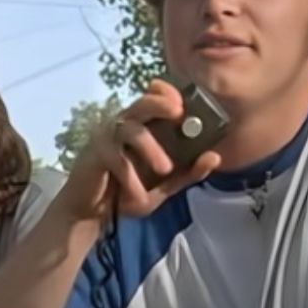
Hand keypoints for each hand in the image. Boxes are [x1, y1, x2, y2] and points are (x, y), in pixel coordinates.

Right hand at [63, 79, 221, 220]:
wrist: (92, 213)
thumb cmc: (128, 192)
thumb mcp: (164, 187)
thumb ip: (188, 173)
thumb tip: (215, 156)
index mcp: (142, 128)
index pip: (154, 100)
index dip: (168, 94)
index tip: (184, 101)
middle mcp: (124, 126)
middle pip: (141, 104)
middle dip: (160, 103)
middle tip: (178, 111)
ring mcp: (107, 137)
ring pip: (130, 129)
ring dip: (150, 147)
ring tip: (165, 168)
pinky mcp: (94, 153)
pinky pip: (115, 157)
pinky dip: (129, 175)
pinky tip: (137, 193)